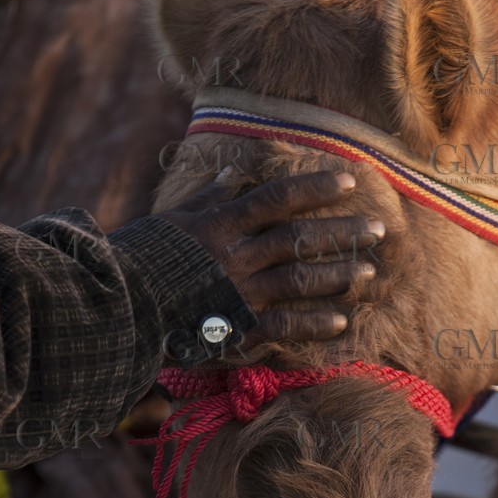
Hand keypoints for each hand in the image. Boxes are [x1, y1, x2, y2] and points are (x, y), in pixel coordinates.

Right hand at [159, 170, 384, 343]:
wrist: (118, 309)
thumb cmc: (139, 258)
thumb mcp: (172, 219)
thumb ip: (207, 196)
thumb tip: (230, 171)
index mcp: (220, 224)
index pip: (276, 198)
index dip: (315, 188)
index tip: (350, 182)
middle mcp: (236, 255)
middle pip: (299, 238)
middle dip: (342, 232)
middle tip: (379, 229)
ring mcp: (239, 292)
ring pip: (299, 280)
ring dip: (337, 275)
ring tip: (368, 271)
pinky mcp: (236, 327)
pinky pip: (284, 326)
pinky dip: (314, 324)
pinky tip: (341, 322)